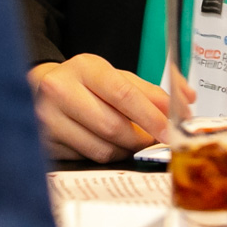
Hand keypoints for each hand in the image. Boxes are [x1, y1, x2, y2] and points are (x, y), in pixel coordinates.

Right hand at [28, 54, 171, 161]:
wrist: (39, 89)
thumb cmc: (86, 84)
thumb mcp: (116, 77)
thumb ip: (152, 90)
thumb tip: (187, 101)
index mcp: (85, 67)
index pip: (123, 94)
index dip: (150, 116)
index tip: (169, 130)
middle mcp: (61, 90)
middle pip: (113, 126)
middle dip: (140, 138)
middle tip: (153, 140)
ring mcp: (48, 118)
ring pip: (101, 148)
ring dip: (124, 150)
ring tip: (129, 140)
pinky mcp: (44, 142)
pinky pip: (86, 159)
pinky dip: (104, 155)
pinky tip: (104, 143)